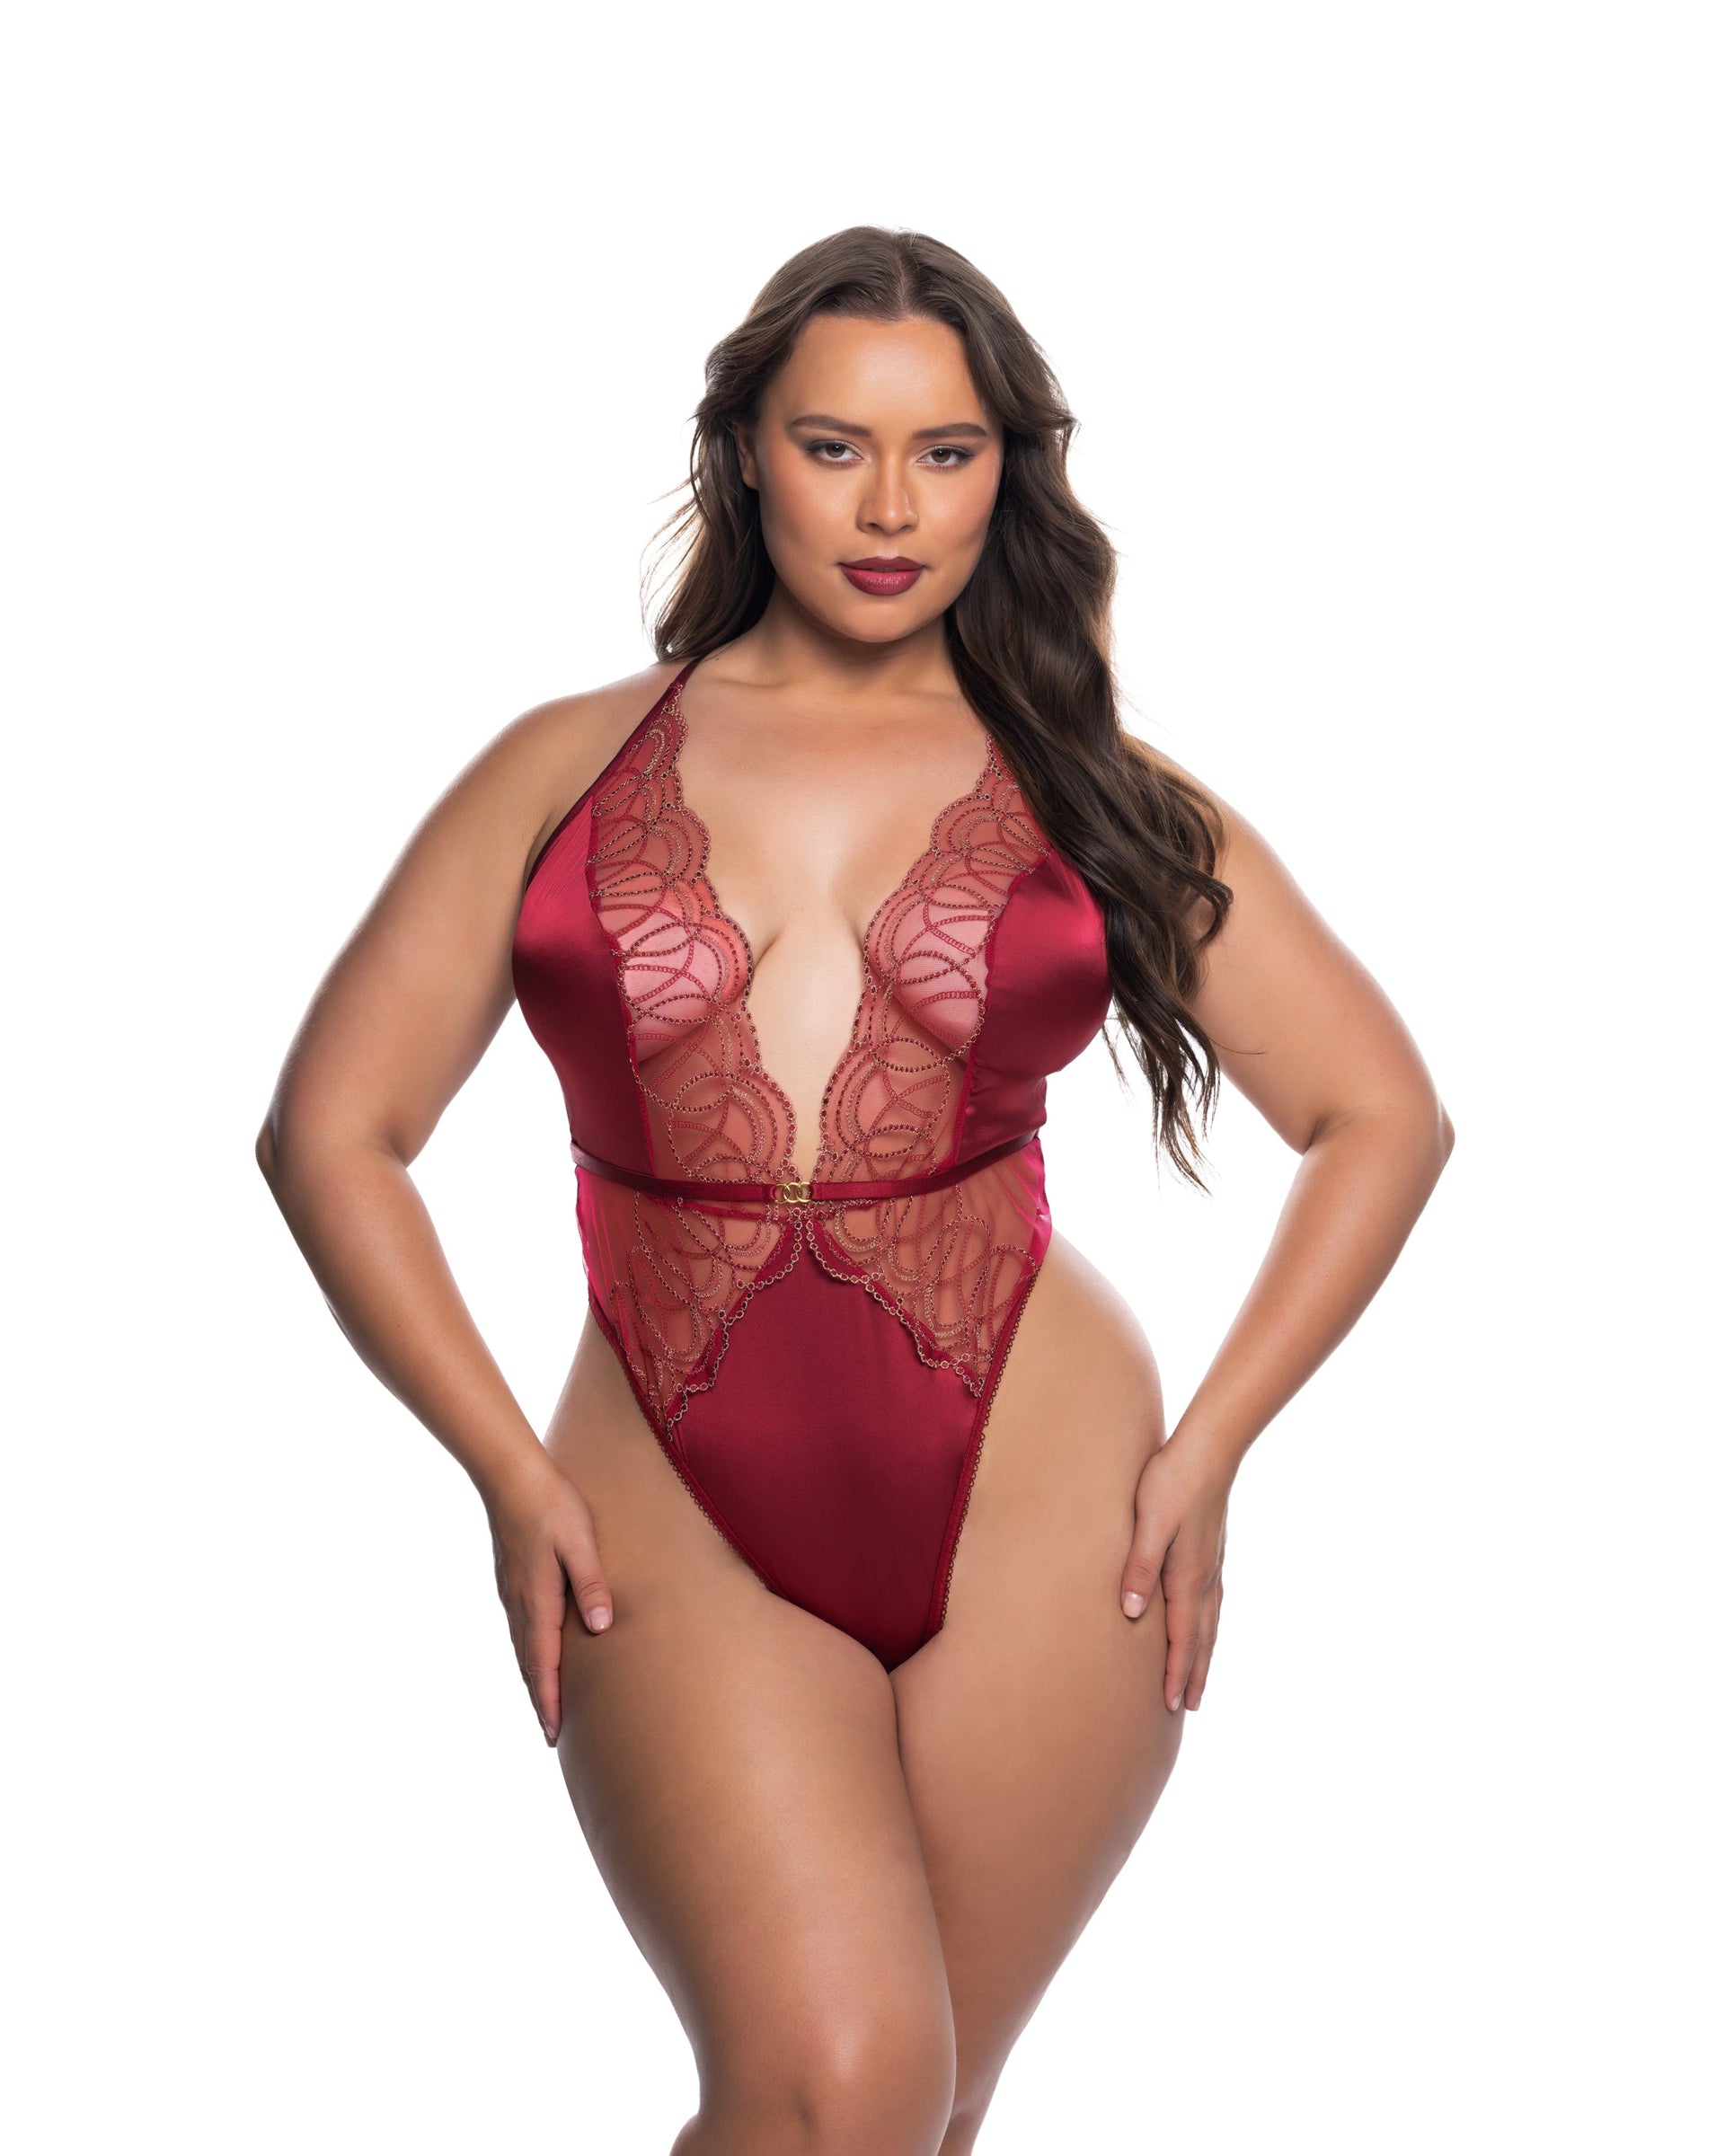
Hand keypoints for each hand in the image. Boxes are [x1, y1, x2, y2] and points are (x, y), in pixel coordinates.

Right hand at [482, 1450, 613, 1745]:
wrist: (510, 1476)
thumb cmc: (552, 1505)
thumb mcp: (581, 1542)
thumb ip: (592, 1584)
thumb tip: (601, 1628)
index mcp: (538, 1600)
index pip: (544, 1664)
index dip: (550, 1701)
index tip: (554, 1734)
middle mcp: (520, 1603)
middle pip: (529, 1665)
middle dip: (541, 1700)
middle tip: (552, 1735)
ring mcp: (511, 1592)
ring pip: (521, 1648)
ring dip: (533, 1678)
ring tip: (546, 1702)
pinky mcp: (509, 1580)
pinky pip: (518, 1629)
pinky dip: (527, 1653)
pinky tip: (534, 1652)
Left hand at [1119, 1428, 1232, 1713]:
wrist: (1210, 1448)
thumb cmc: (1171, 1481)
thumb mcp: (1149, 1523)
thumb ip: (1139, 1567)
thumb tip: (1132, 1614)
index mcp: (1187, 1577)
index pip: (1182, 1638)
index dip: (1177, 1672)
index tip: (1172, 1705)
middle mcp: (1205, 1578)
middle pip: (1201, 1638)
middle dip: (1195, 1674)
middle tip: (1190, 1707)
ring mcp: (1212, 1565)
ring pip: (1210, 1621)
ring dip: (1204, 1654)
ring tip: (1200, 1678)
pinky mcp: (1212, 1551)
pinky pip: (1213, 1602)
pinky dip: (1209, 1626)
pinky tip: (1206, 1624)